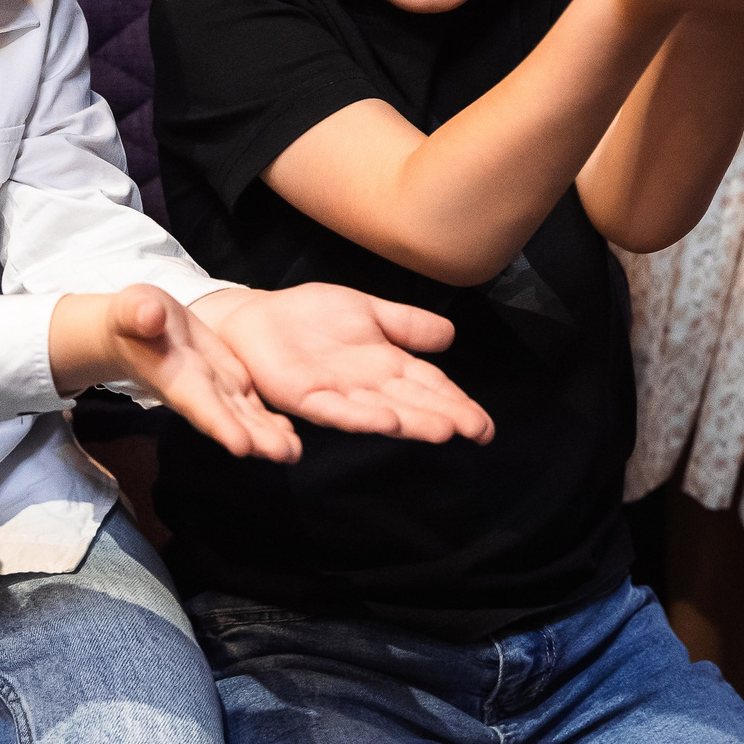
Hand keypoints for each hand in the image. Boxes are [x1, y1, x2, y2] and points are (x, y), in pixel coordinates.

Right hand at [57, 284, 300, 461]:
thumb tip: (149, 315)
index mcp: (174, 376)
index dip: (219, 423)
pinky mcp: (230, 381)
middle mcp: (198, 390)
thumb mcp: (132, 307)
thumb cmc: (132, 317)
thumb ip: (138, 313)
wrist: (137, 330)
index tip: (241, 445)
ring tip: (294, 452)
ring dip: (268, 436)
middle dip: (255, 439)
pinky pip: (251, 404)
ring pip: (244, 416)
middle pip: (228, 419)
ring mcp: (216, 389)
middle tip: (285, 454)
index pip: (198, 402)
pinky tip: (291, 434)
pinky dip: (269, 421)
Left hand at [192, 284, 495, 444]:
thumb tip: (451, 335)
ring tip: (444, 430)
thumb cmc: (311, 316)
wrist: (257, 317)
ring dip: (413, 423)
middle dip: (446, 416)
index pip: (431, 387)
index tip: (486, 424)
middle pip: (414, 404)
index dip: (459, 403)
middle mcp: (367, 386)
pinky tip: (386, 420)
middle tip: (478, 431)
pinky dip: (362, 416)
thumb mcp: (369, 311)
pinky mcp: (305, 396)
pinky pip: (336, 409)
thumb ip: (407, 325)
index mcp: (386, 366)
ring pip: (383, 411)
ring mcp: (337, 394)